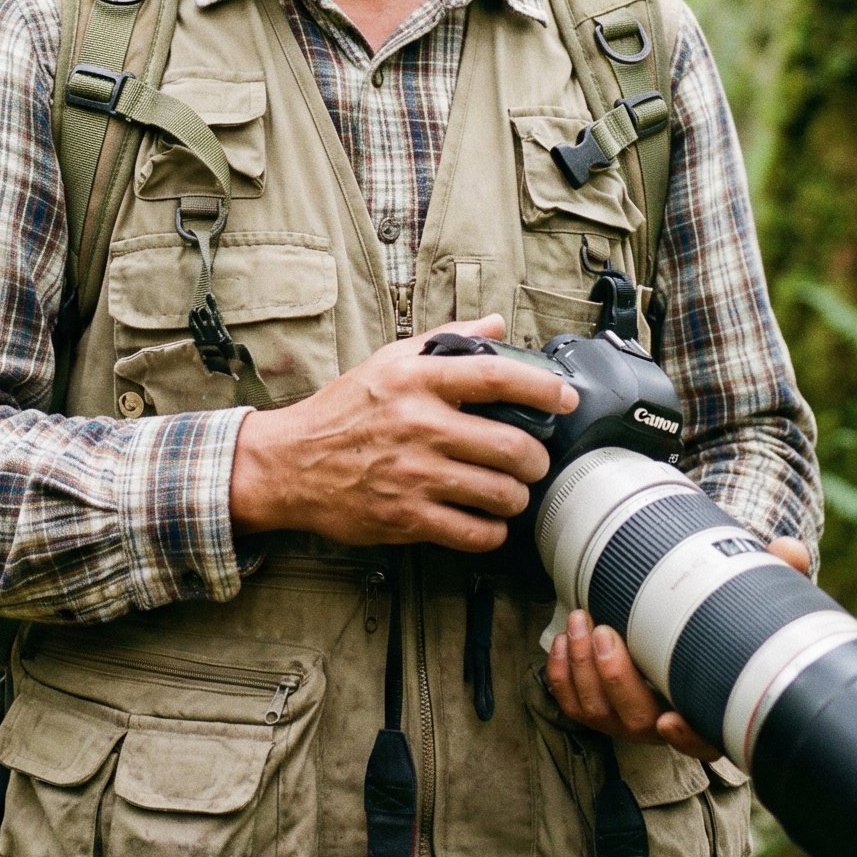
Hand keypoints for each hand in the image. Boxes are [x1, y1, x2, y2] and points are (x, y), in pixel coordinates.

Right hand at [227, 315, 570, 553]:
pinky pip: (474, 533)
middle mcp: (420, 426)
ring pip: (500, 494)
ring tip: (511, 491)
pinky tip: (488, 521)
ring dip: (517, 496)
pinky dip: (492, 531)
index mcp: (418, 380)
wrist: (290, 463)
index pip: (497, 377)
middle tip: (534, 460)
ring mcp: (414, 475)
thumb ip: (447, 339)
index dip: (544, 388)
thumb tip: (495, 323)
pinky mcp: (406, 518)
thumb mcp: (389, 361)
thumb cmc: (343, 410)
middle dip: (537, 458)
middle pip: (512, 446)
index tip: (565, 397)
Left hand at [545, 537, 814, 760]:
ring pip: (598, 712)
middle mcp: (668, 720)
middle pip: (636, 721)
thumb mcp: (756, 594)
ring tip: (580, 619)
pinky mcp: (600, 704)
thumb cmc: (726, 613)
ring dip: (581, 668)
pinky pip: (572, 703)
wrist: (689, 613)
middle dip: (614, 679)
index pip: (706, 740)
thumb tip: (790, 552)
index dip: (688, 736)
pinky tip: (563, 639)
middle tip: (603, 631)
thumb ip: (778, 575)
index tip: (670, 719)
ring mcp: (629, 717)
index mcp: (711, 707)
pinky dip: (560, 675)